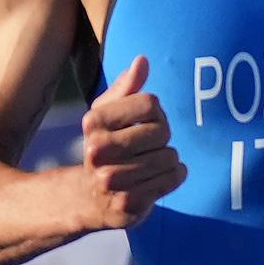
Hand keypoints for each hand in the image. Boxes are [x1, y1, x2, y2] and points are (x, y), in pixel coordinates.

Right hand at [75, 54, 184, 228]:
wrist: (90, 197)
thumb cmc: (106, 147)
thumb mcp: (109, 113)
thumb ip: (127, 87)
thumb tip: (143, 60)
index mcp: (93, 122)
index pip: (151, 104)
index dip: (155, 113)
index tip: (142, 123)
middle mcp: (98, 151)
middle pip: (163, 131)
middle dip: (161, 139)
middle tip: (146, 148)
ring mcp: (111, 180)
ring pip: (171, 157)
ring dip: (168, 161)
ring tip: (149, 165)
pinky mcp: (127, 204)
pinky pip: (172, 179)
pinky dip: (173, 178)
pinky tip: (157, 179)